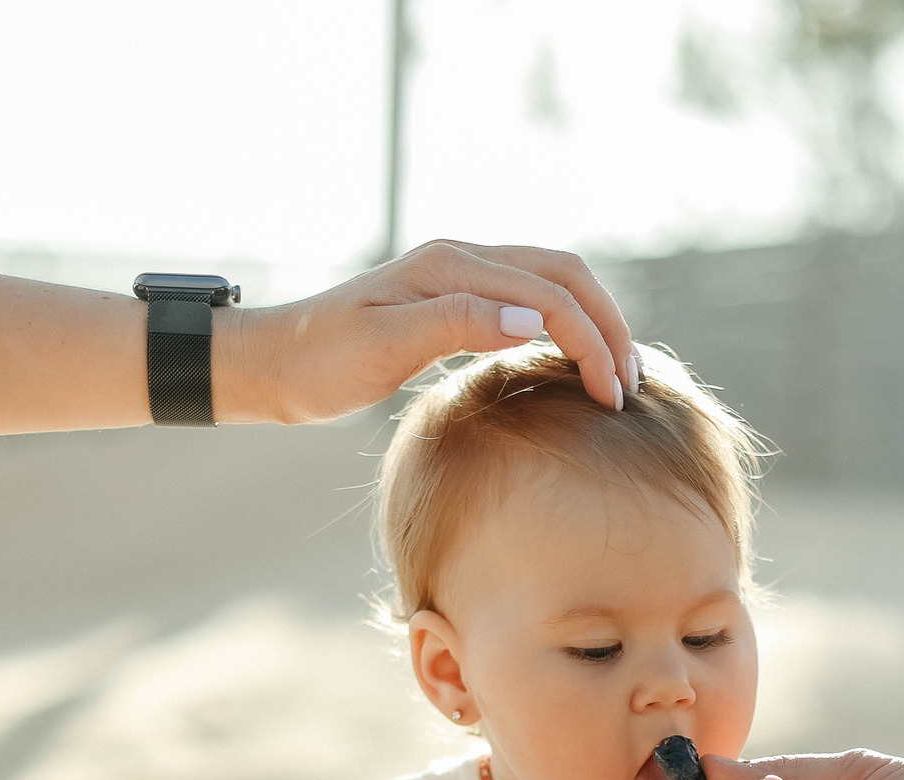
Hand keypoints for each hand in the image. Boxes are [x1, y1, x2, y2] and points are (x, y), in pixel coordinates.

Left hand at [229, 241, 636, 424]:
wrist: (272, 362)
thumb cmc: (320, 363)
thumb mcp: (383, 347)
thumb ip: (456, 324)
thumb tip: (530, 317)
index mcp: (450, 268)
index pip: (550, 296)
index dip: (592, 342)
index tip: (612, 397)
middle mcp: (461, 258)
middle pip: (565, 274)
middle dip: (609, 325)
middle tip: (631, 385)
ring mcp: (460, 274)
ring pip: (553, 280)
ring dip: (594, 320)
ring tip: (618, 372)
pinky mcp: (455, 296)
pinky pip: (530, 297)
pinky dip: (567, 323)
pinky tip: (575, 360)